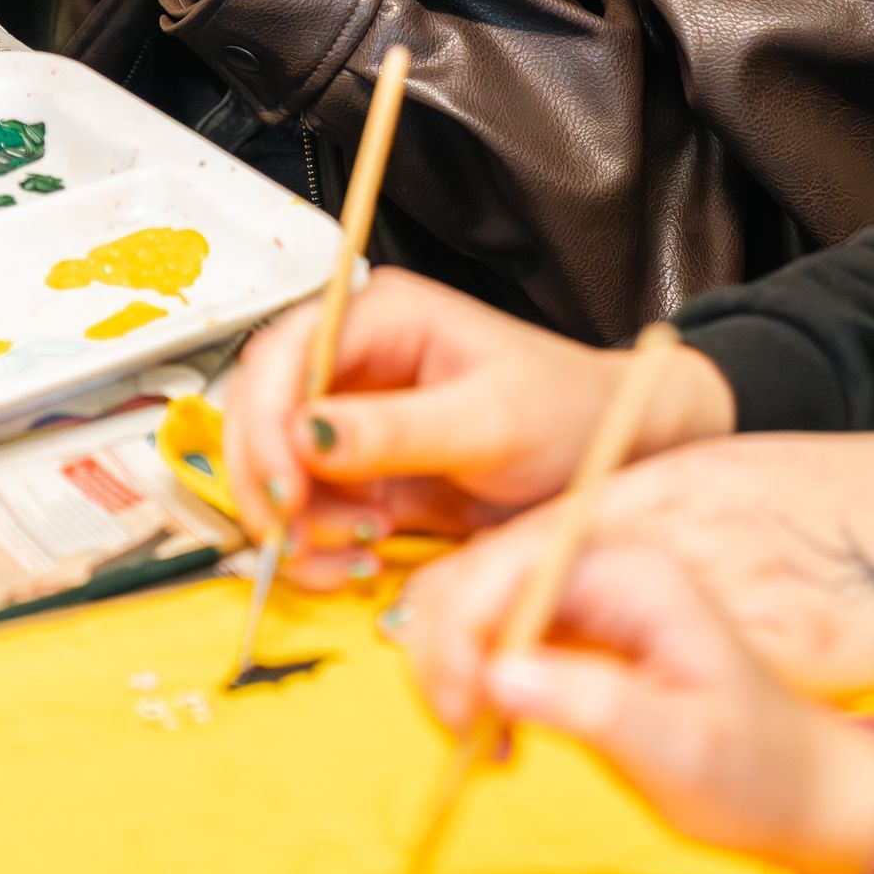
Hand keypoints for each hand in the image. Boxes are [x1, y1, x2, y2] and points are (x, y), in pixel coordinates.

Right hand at [223, 268, 735, 580]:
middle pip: (262, 406)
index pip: (286, 351)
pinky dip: (316, 542)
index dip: (267, 416)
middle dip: (268, 476)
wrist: (610, 462)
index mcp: (385, 316)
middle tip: (292, 533)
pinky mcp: (365, 471)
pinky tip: (359, 558)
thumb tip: (307, 433)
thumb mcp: (489, 423)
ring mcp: (357, 417)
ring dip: (294, 519)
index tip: (285, 483)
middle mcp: (359, 358)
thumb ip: (397, 430)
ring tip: (352, 551)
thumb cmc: (570, 416)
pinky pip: (308, 506)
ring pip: (276, 463)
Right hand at [400, 429, 873, 724]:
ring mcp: (583, 600)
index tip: (459, 707)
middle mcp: (601, 570)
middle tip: (458, 734)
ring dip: (453, 670)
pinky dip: (473, 685)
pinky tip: (492, 735)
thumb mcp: (681, 749)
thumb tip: (498, 676)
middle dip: (447, 652)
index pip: (510, 566)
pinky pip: (493, 639)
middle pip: (477, 577)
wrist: (799, 793)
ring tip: (475, 742)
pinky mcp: (572, 635)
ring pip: (473, 606)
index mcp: (632, 572)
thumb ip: (592, 705)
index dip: (464, 630)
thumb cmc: (757, 771)